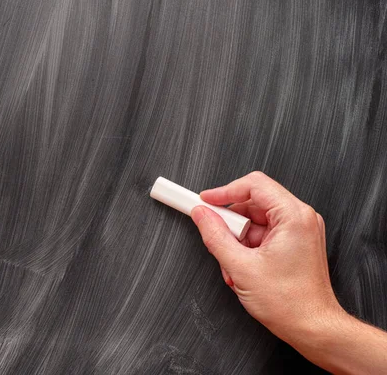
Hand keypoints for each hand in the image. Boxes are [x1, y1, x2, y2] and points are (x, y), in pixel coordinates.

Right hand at [190, 171, 341, 344]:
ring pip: (255, 221)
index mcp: (293, 216)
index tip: (204, 200)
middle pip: (252, 203)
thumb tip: (201, 215)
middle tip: (216, 239)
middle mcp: (300, 219)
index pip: (253, 185)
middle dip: (230, 224)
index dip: (224, 191)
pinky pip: (262, 235)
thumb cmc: (290, 303)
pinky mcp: (294, 244)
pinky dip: (247, 249)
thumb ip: (215, 236)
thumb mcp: (240, 267)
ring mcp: (298, 231)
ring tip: (234, 266)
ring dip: (237, 241)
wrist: (313, 329)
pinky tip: (242, 270)